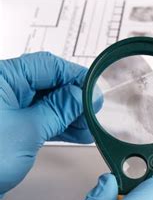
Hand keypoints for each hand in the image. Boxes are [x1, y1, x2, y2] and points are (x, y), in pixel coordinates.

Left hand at [0, 52, 92, 195]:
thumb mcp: (29, 131)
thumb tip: (82, 94)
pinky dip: (56, 125)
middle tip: (94, 113)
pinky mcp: (6, 127)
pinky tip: (74, 133)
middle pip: (46, 83)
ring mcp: (4, 109)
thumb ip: (59, 110)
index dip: (75, 77)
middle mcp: (1, 89)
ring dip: (68, 115)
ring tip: (89, 128)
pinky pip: (36, 118)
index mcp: (1, 78)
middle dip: (74, 99)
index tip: (95, 91)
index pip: (47, 66)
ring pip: (43, 102)